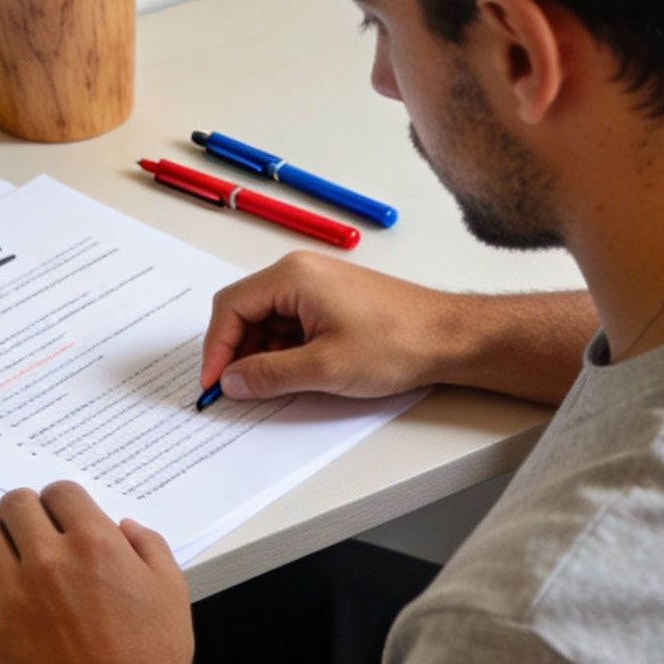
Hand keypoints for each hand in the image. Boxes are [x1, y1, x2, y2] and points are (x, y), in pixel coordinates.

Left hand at [0, 483, 194, 663]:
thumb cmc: (152, 659)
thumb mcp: (171, 591)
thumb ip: (149, 547)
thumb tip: (124, 527)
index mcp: (95, 544)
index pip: (59, 492)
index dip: (61, 502)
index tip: (60, 518)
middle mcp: (50, 561)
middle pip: (14, 504)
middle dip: (26, 512)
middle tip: (32, 533)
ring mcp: (13, 595)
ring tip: (6, 554)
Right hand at [201, 252, 459, 400]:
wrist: (449, 337)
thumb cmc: (397, 342)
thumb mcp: (324, 368)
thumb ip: (269, 375)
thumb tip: (232, 381)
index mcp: (292, 277)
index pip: (230, 307)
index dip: (216, 348)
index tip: (214, 383)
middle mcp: (301, 273)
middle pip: (246, 312)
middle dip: (238, 353)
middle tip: (239, 390)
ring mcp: (318, 286)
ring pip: (268, 321)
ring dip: (264, 355)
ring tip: (275, 386)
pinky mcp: (332, 301)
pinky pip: (292, 324)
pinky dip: (286, 351)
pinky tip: (297, 375)